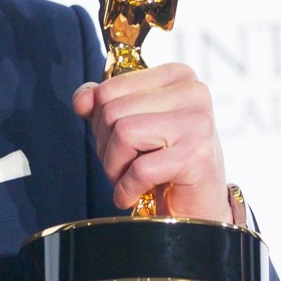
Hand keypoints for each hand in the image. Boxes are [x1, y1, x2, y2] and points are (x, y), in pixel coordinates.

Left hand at [72, 62, 230, 221]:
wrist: (196, 205)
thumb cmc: (161, 160)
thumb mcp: (129, 122)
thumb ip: (102, 103)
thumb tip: (82, 99)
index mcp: (176, 75)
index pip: (108, 89)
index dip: (99, 121)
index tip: (120, 141)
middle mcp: (192, 93)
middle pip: (112, 111)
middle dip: (106, 145)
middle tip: (125, 164)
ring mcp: (198, 123)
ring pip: (123, 134)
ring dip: (115, 167)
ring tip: (131, 178)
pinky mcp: (197, 157)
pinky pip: (139, 168)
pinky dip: (126, 188)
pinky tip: (134, 195)